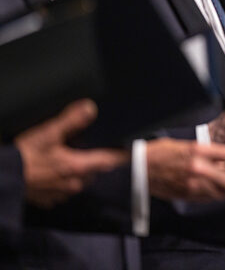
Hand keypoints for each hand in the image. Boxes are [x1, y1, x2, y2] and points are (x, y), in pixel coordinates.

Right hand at [14, 99, 128, 207]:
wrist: (1, 179)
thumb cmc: (24, 156)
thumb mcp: (47, 133)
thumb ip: (71, 120)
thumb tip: (90, 108)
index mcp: (78, 167)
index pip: (109, 161)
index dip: (120, 155)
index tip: (129, 151)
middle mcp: (74, 183)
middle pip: (95, 171)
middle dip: (95, 161)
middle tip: (89, 148)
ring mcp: (61, 194)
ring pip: (80, 181)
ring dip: (79, 171)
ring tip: (69, 158)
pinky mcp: (48, 200)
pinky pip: (63, 190)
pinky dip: (63, 181)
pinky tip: (54, 172)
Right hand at [147, 138, 224, 201]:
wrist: (138, 166)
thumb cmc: (163, 152)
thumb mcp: (188, 145)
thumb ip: (209, 154)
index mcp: (199, 150)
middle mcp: (198, 168)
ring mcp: (192, 184)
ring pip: (221, 193)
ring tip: (222, 181)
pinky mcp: (186, 195)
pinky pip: (207, 198)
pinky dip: (212, 194)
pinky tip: (207, 186)